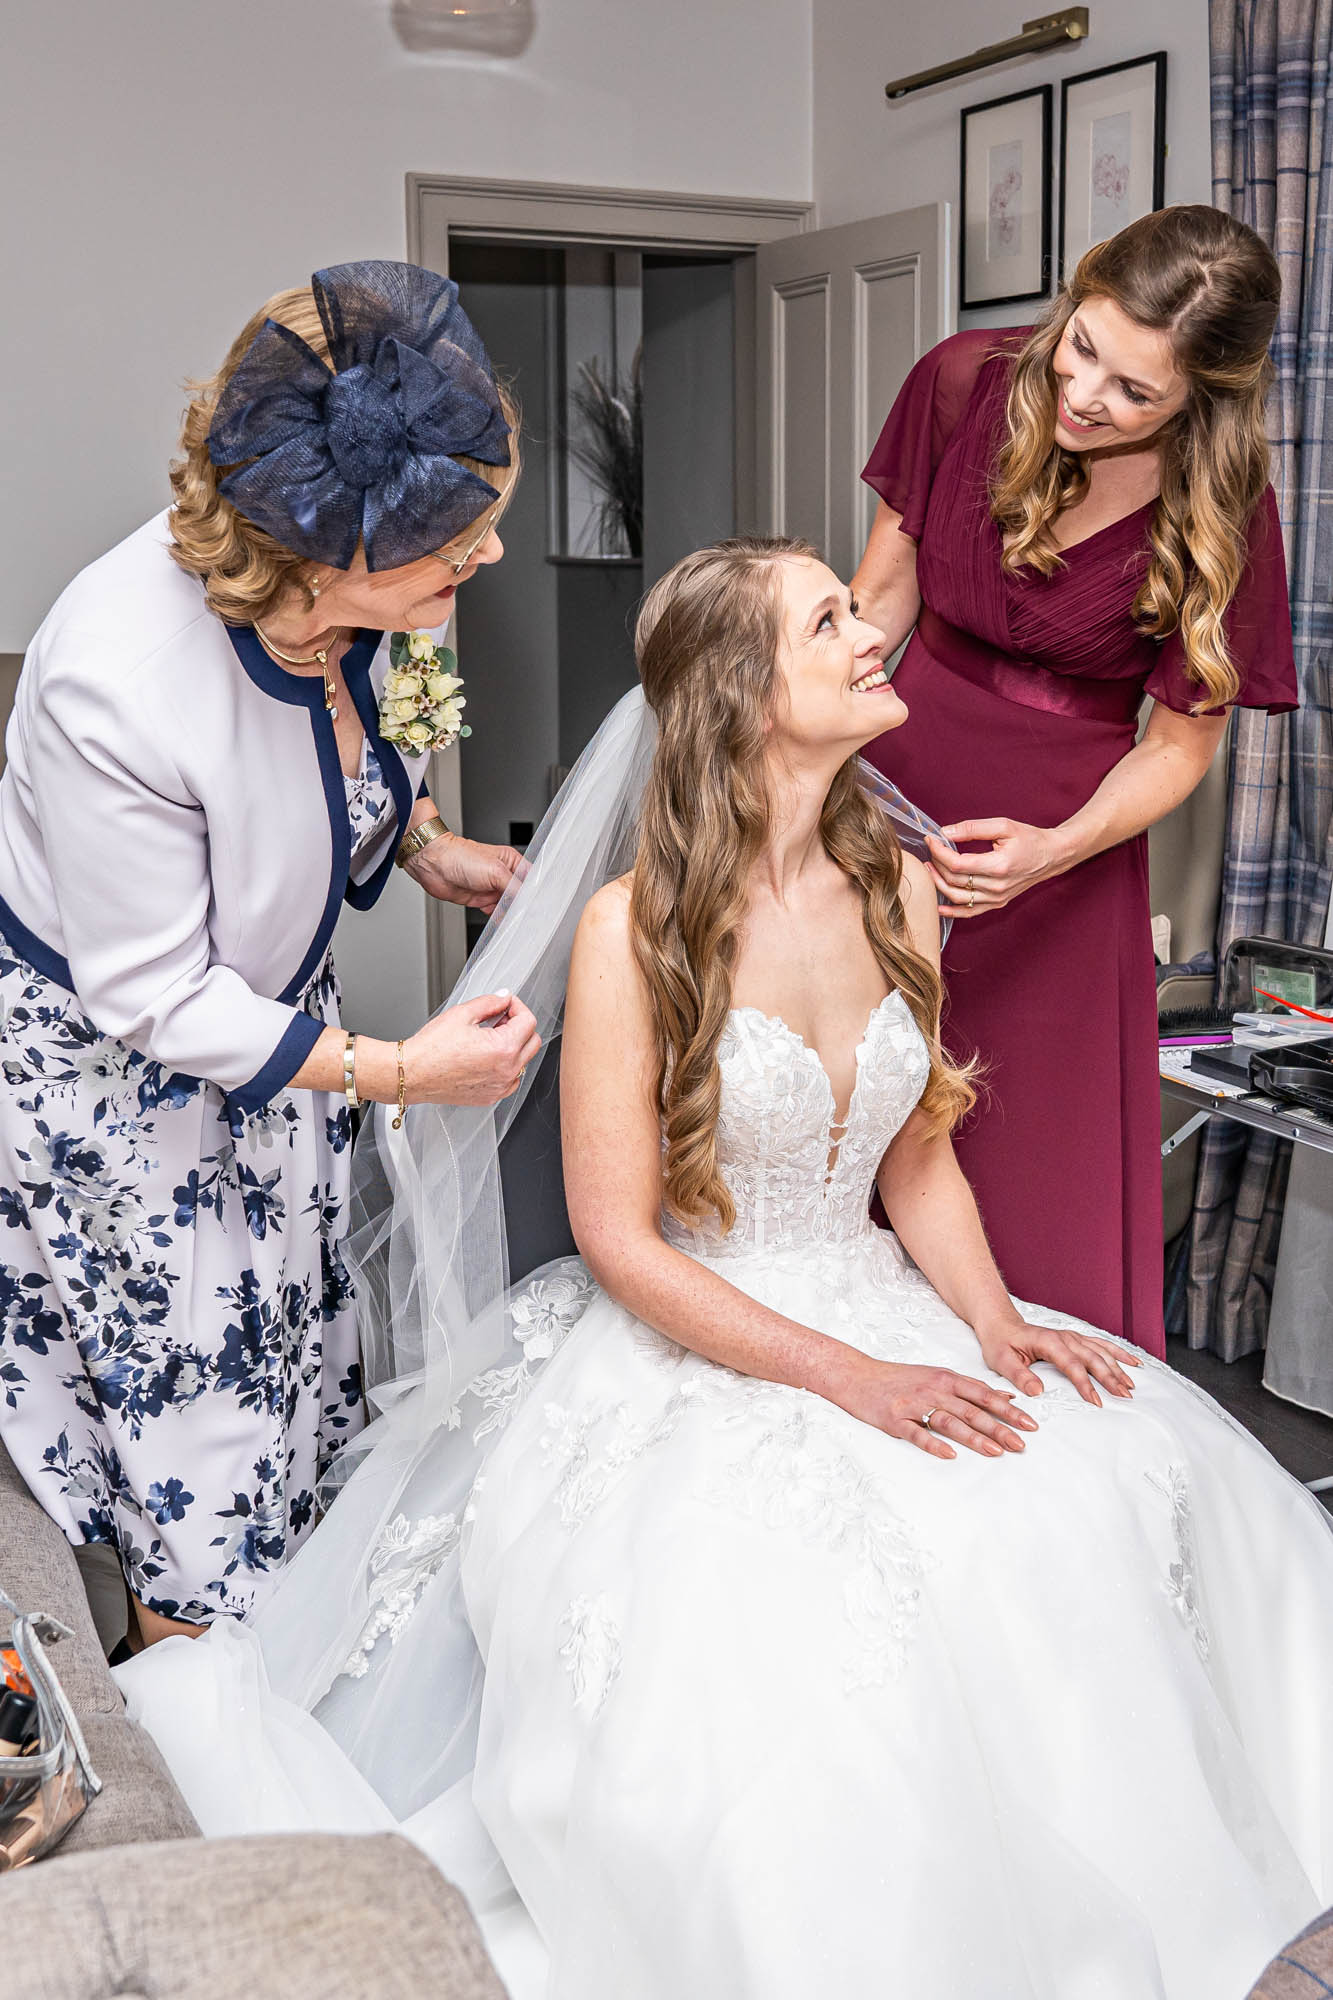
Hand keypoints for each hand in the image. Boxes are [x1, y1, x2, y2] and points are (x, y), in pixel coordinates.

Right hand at [404, 991, 540, 1106]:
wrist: (412, 1074)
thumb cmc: (430, 1049)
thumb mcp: (462, 1014)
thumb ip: (490, 1003)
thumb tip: (504, 998)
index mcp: (503, 1048)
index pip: (528, 1021)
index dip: (517, 1007)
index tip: (506, 1004)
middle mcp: (506, 1070)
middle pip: (532, 1041)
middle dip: (519, 1026)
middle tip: (499, 1019)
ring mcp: (500, 1087)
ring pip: (523, 1061)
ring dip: (514, 1047)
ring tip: (489, 1038)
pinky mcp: (490, 1097)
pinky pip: (510, 1079)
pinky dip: (505, 1067)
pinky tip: (486, 1057)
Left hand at [409, 833, 527, 914]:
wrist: (434, 865)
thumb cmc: (460, 857)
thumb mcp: (495, 871)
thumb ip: (515, 888)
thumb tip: (528, 902)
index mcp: (511, 862)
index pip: (531, 880)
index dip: (536, 893)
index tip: (541, 906)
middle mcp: (503, 875)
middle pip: (521, 895)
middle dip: (525, 906)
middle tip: (531, 918)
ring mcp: (492, 888)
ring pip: (510, 905)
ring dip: (513, 914)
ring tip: (519, 922)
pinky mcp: (481, 900)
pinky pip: (496, 912)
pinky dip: (501, 919)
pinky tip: (504, 923)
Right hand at [829, 1358, 1038, 1461]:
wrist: (857, 1376)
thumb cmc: (900, 1378)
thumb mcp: (938, 1377)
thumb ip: (970, 1388)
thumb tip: (1007, 1397)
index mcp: (946, 1379)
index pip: (984, 1395)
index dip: (1009, 1410)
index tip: (1031, 1424)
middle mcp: (934, 1390)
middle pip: (972, 1410)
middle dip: (999, 1428)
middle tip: (1022, 1445)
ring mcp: (914, 1404)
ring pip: (950, 1421)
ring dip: (974, 1438)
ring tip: (996, 1452)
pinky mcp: (895, 1420)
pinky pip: (916, 1434)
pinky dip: (933, 1444)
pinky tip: (949, 1455)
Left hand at [924, 819, 1062, 918]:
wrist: (1051, 856)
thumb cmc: (1029, 839)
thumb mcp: (1004, 826)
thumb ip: (973, 828)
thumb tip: (946, 832)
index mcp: (999, 865)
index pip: (957, 864)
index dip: (939, 851)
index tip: (931, 839)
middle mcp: (997, 886)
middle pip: (954, 880)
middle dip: (937, 863)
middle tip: (931, 850)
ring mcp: (997, 898)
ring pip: (958, 897)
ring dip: (939, 884)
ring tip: (930, 868)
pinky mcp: (997, 903)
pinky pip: (970, 912)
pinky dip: (952, 912)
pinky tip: (939, 907)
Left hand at [975, 1315, 1141, 1405]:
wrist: (1001, 1325)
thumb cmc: (1001, 1343)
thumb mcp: (1002, 1361)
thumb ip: (1019, 1376)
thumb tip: (1037, 1391)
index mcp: (1049, 1342)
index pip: (1072, 1365)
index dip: (1086, 1384)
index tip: (1096, 1401)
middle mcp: (1065, 1338)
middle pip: (1093, 1358)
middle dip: (1110, 1378)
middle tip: (1124, 1397)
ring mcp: (1072, 1337)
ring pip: (1101, 1352)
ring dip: (1118, 1368)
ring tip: (1131, 1386)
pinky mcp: (1076, 1339)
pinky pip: (1102, 1345)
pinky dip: (1119, 1353)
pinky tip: (1133, 1363)